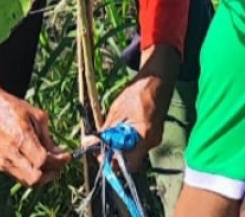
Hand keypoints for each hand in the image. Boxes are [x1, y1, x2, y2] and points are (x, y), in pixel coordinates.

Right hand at [0, 81, 71, 187]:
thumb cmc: (12, 108)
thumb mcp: (36, 116)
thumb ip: (48, 137)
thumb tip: (60, 153)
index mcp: (21, 138)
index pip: (43, 161)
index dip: (59, 162)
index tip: (67, 156)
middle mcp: (11, 153)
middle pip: (36, 178)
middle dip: (53, 173)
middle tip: (60, 163)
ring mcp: (4, 161)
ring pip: (29, 182)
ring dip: (44, 176)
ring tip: (51, 164)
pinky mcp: (0, 165)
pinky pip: (21, 177)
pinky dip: (33, 174)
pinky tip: (39, 163)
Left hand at [99, 44, 180, 171]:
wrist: (157, 80)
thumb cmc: (137, 92)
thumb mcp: (117, 111)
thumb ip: (105, 131)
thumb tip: (87, 145)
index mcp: (145, 135)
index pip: (128, 164)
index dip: (112, 163)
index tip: (99, 154)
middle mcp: (152, 141)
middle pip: (130, 160)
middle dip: (113, 155)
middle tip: (100, 144)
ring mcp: (155, 139)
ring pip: (133, 152)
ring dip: (119, 147)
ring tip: (109, 133)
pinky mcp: (153, 135)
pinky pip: (138, 144)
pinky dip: (126, 140)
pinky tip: (120, 129)